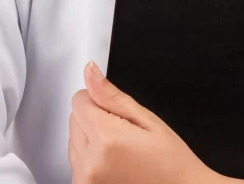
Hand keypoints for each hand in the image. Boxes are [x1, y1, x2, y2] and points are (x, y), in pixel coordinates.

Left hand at [69, 60, 221, 183]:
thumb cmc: (169, 161)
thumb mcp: (147, 120)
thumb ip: (112, 96)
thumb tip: (90, 71)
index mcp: (106, 140)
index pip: (79, 100)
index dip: (100, 100)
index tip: (119, 113)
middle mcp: (89, 164)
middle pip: (74, 119)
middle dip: (95, 119)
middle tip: (125, 133)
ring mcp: (84, 181)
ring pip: (74, 140)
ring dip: (91, 139)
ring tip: (121, 151)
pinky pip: (76, 162)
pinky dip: (91, 159)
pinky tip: (115, 164)